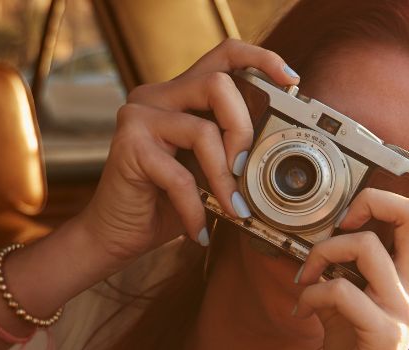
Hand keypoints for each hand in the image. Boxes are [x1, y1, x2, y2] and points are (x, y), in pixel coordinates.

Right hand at [77, 39, 298, 264]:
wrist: (117, 235)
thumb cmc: (167, 203)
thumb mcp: (209, 172)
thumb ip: (233, 152)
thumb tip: (279, 151)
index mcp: (180, 94)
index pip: (223, 55)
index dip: (260, 58)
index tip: (290, 79)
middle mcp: (157, 95)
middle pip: (218, 85)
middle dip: (244, 131)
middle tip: (246, 171)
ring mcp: (139, 116)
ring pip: (204, 130)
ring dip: (224, 179)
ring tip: (232, 210)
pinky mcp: (128, 145)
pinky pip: (180, 176)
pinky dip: (196, 209)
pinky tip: (200, 230)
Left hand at [292, 141, 408, 349]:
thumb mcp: (351, 302)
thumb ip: (350, 268)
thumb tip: (327, 236)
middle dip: (376, 200)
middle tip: (346, 217)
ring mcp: (401, 311)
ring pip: (369, 248)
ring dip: (324, 251)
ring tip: (307, 273)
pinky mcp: (381, 335)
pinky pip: (342, 291)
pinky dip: (311, 292)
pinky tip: (303, 307)